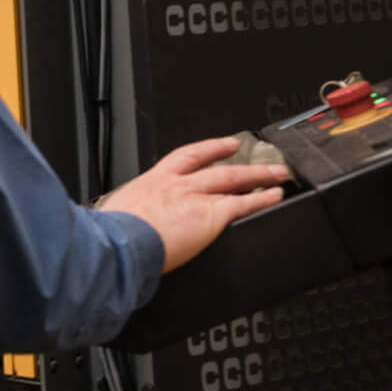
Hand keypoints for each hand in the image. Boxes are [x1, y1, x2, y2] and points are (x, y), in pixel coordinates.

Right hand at [97, 137, 290, 271]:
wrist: (120, 244)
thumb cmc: (115, 234)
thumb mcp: (122, 212)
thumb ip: (138, 213)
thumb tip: (136, 224)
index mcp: (153, 182)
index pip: (185, 158)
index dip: (207, 150)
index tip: (223, 146)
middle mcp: (177, 184)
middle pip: (215, 167)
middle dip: (238, 161)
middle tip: (258, 159)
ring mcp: (195, 197)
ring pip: (233, 179)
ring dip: (258, 174)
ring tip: (277, 174)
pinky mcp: (210, 214)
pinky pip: (243, 204)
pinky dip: (262, 199)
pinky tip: (275, 196)